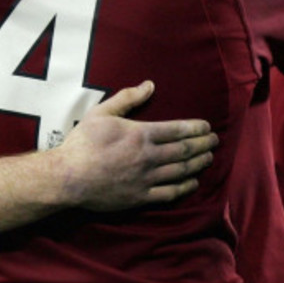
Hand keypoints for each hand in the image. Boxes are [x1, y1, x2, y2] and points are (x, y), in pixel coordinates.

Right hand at [54, 80, 217, 210]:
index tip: (207, 127)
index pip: (178, 130)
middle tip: (215, 141)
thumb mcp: (102, 112)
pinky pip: (169, 193)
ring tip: (209, 158)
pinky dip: (185, 187)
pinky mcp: (140, 197)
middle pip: (184, 150)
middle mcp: (148, 156)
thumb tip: (149, 85)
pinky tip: (193, 182)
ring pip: (181, 171)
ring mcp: (146, 178)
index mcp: (141, 134)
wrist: (68, 177)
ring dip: (198, 164)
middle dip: (203, 144)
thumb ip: (128, 98)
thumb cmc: (83, 142)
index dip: (196, 128)